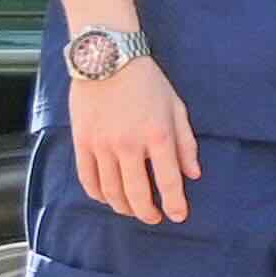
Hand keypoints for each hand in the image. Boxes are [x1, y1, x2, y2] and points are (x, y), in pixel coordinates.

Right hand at [70, 52, 200, 225]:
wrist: (108, 58)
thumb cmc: (147, 82)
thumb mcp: (176, 107)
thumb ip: (186, 143)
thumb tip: (193, 174)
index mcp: (158, 135)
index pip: (168, 181)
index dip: (175, 203)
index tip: (178, 216)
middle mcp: (129, 145)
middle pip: (136, 193)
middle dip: (147, 212)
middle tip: (154, 218)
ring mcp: (102, 145)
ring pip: (111, 191)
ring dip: (123, 207)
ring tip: (132, 209)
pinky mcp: (82, 142)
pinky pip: (88, 178)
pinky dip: (98, 194)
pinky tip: (107, 197)